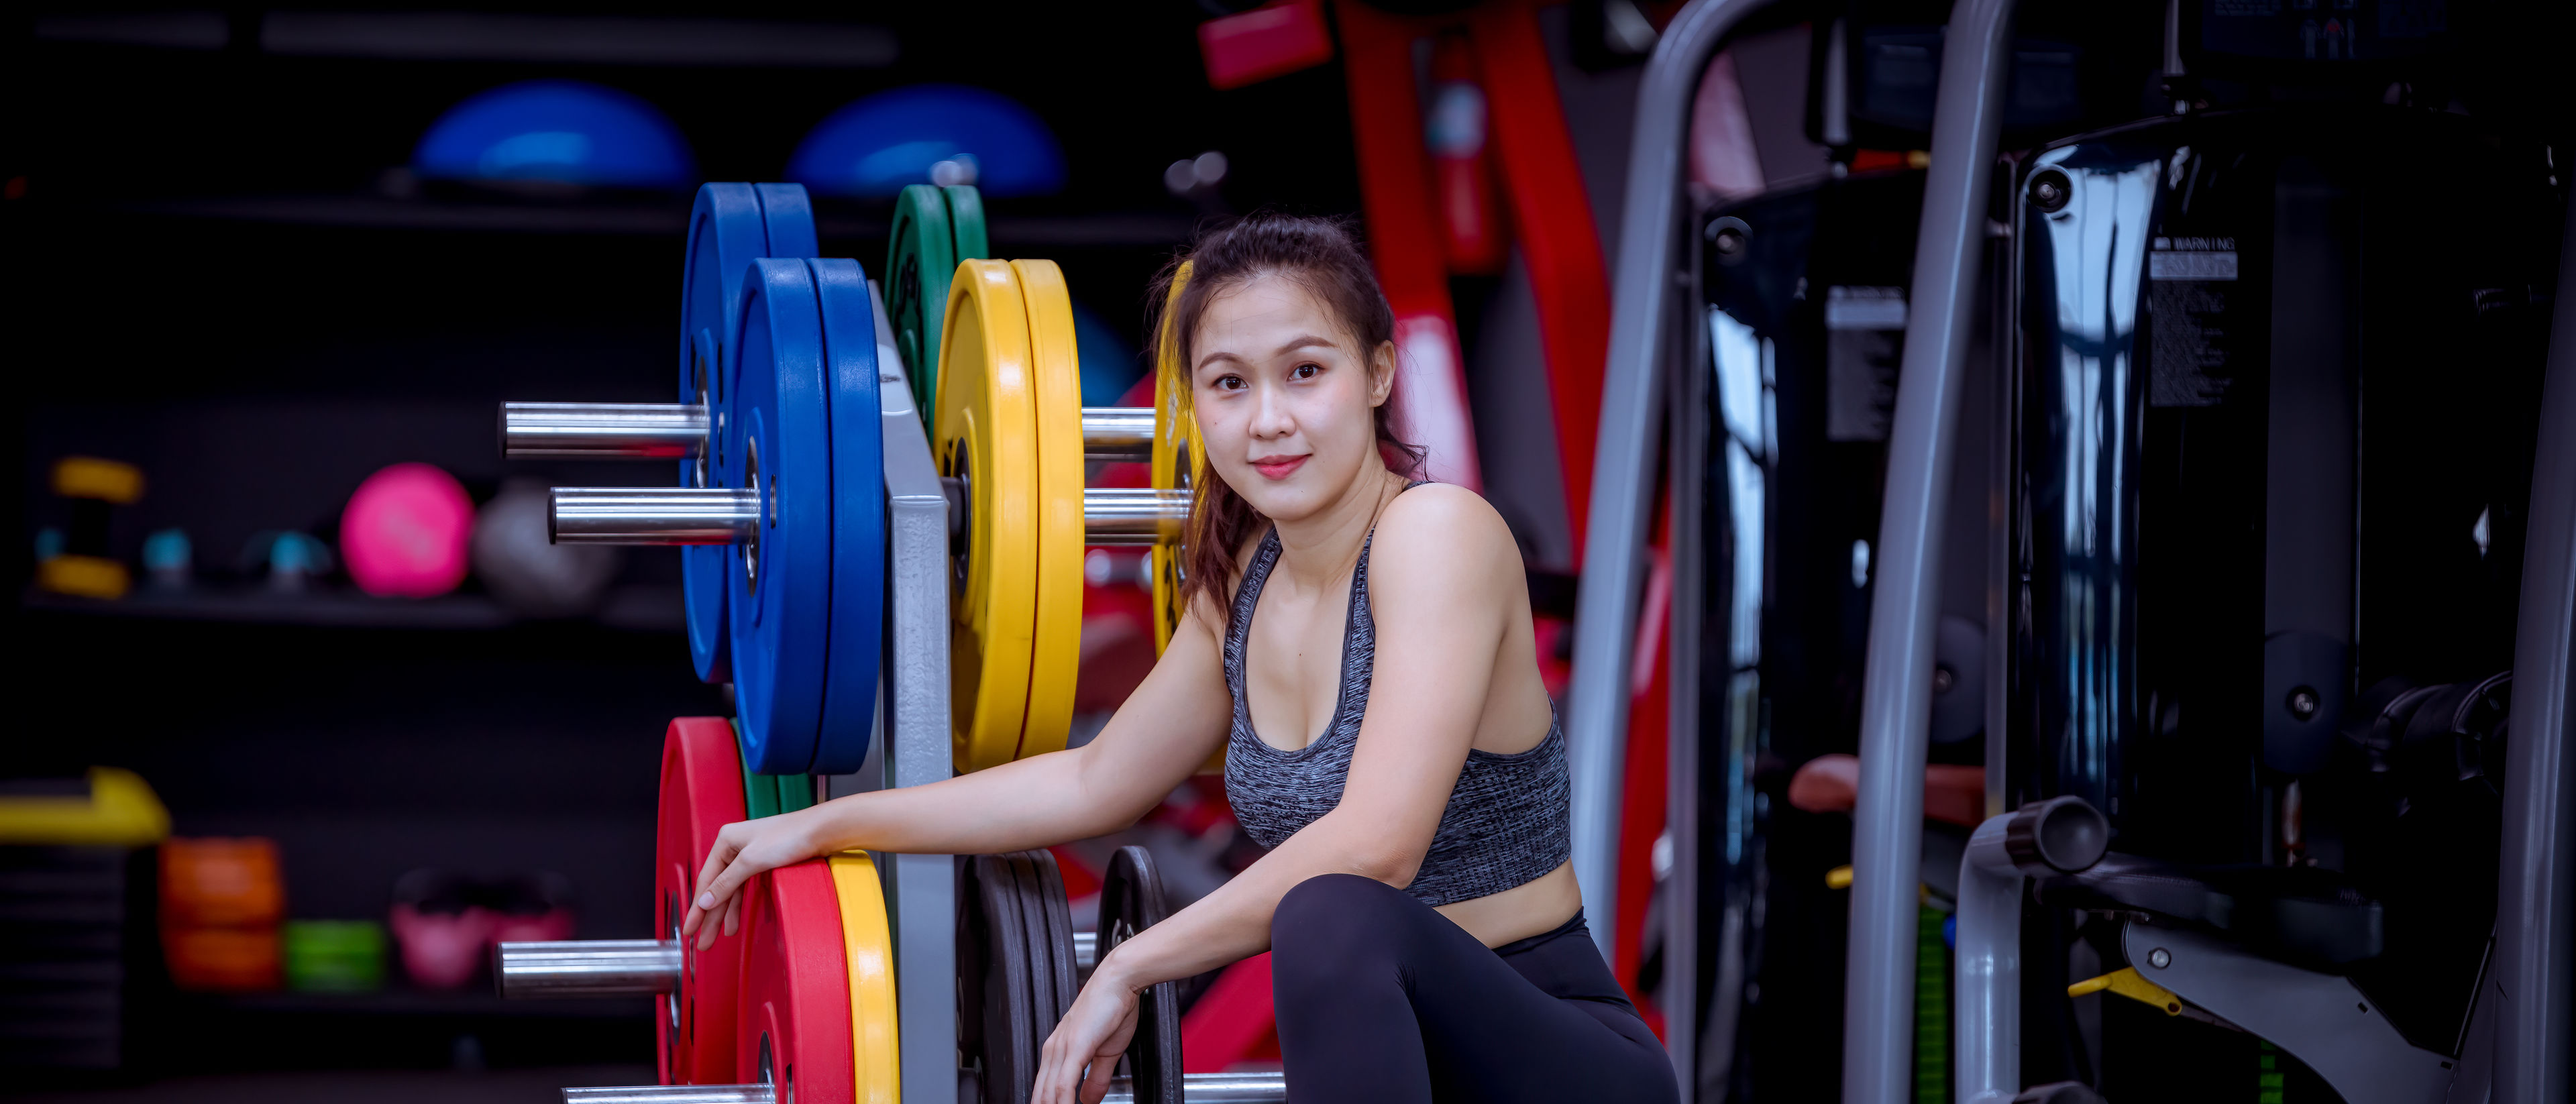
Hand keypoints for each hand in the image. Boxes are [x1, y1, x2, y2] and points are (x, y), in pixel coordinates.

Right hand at [679, 808, 821, 949]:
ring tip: (716, 938)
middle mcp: (734, 847)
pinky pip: (744, 889)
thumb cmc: (789, 837)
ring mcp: (749, 855)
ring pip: (730, 891)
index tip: (689, 929)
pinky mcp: (763, 863)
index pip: (706, 881)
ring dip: (723, 915)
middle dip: (708, 917)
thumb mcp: (752, 861)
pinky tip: (733, 922)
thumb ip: (726, 883)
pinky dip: (738, 906)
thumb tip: (704, 902)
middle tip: (701, 942)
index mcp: (725, 841)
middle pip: (716, 888)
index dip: (697, 908)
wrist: (821, 831)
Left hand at [1034, 958, 1142, 1103]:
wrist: (1120, 980)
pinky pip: (1062, 1083)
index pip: (1044, 1088)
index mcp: (1058, 1050)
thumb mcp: (1107, 1052)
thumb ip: (1096, 1078)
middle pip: (1041, 1094)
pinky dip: (1063, 1102)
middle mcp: (1054, 1049)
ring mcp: (1062, 1048)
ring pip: (1048, 1093)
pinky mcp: (1074, 1047)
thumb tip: (1088, 1100)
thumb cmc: (1112, 1006)